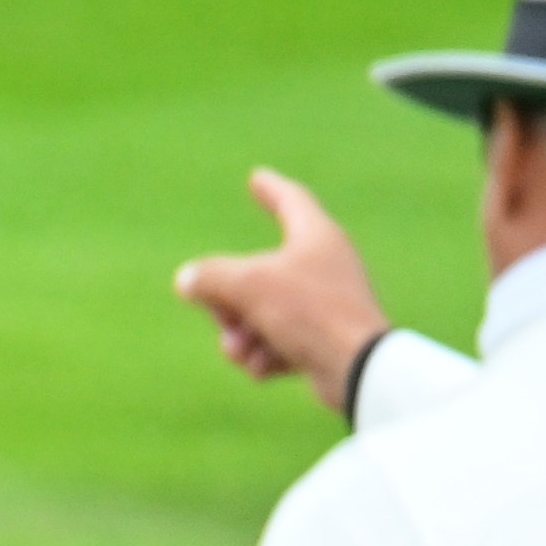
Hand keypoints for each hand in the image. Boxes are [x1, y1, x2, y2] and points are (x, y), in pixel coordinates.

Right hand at [174, 170, 393, 406]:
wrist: (357, 369)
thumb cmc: (308, 312)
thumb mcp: (248, 285)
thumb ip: (211, 277)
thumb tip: (188, 280)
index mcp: (316, 235)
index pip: (291, 200)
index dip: (271, 188)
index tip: (257, 177)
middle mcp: (324, 265)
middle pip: (257, 270)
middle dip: (228, 298)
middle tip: (221, 315)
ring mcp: (326, 305)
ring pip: (264, 311)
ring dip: (241, 334)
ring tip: (241, 350)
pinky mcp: (325, 343)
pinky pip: (280, 342)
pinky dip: (266, 354)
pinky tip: (263, 367)